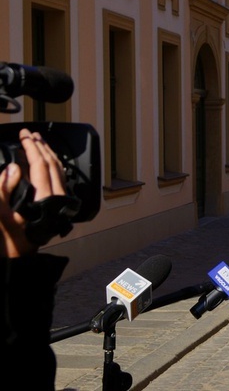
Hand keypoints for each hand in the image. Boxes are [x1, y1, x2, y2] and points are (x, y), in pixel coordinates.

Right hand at [0, 129, 65, 257]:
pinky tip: (45, 160)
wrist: (24, 256)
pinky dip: (52, 165)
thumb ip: (3, 189)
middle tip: (30, 134)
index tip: (24, 135)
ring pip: (59, 170)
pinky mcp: (61, 204)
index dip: (32, 147)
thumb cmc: (10, 238)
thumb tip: (12, 167)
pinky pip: (60, 177)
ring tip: (37, 142)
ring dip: (48, 153)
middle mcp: (57, 197)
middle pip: (52, 164)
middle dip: (41, 146)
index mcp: (44, 198)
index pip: (40, 165)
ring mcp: (61, 200)